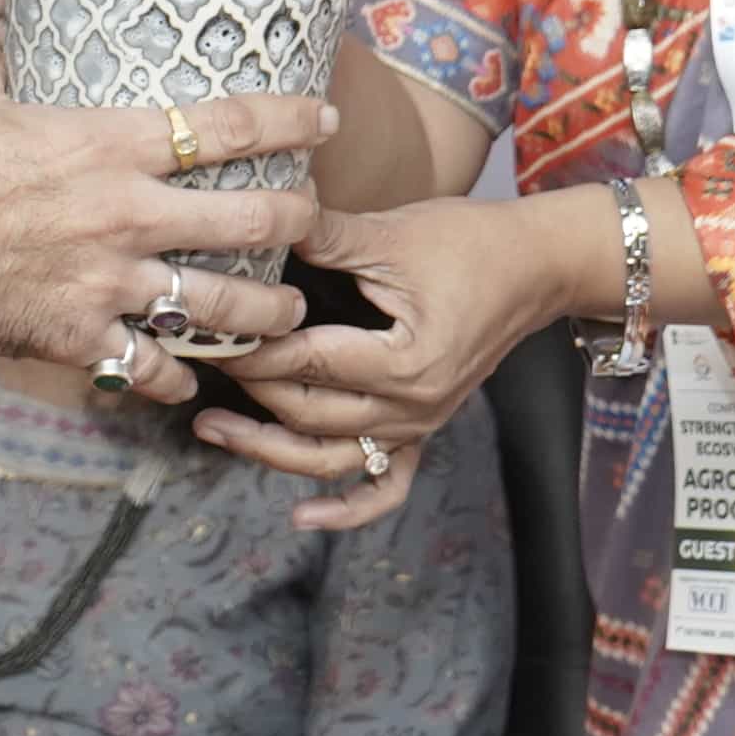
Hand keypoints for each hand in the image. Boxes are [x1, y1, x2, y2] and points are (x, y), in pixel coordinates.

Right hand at [0, 89, 326, 404]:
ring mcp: (107, 281)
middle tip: (314, 221)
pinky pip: (148, 369)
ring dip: (264, 314)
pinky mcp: (76, 337)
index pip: (226, 125)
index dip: (287, 119)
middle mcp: (126, 212)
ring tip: (287, 319)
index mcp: (108, 143)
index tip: (323, 119)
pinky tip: (185, 385)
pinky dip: (172, 380)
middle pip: (251, 219)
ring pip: (221, 306)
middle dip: (299, 221)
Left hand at [192, 188, 604, 528]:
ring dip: (269, 451)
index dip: (253, 350)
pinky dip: (346, 508)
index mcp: (404, 362)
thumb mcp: (391, 233)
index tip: (207, 331)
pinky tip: (302, 516)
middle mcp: (412, 406)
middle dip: (248, 392)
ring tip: (213, 429)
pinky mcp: (425, 427)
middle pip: (309, 416)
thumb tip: (256, 219)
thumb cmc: (470, 243)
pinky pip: (387, 484)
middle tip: (198, 362)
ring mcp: (420, 424)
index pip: (307, 363)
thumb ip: (322, 235)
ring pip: (332, 458)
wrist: (536, 265)